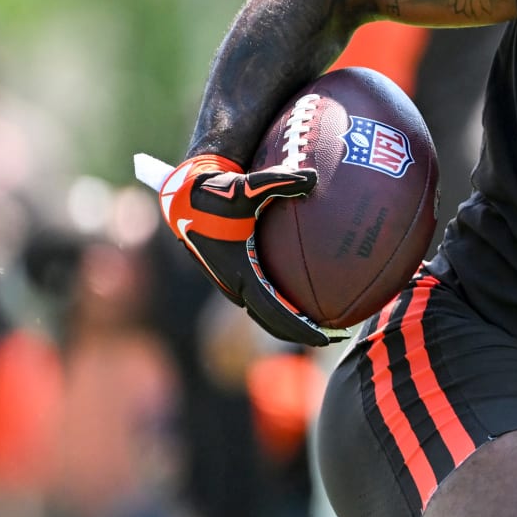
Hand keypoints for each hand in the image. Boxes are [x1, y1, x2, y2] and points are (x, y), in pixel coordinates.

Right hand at [153, 153, 337, 346]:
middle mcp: (234, 282)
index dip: (300, 327)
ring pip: (263, 312)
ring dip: (288, 322)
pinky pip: (258, 296)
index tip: (326, 339)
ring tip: (322, 325)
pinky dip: (279, 305)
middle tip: (334, 338)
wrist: (182, 197)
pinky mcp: (230, 273)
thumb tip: (313, 177)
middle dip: (301, 333)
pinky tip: (301, 296)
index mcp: (240, 271)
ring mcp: (230, 281)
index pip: (275, 311)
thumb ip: (280, 182)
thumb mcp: (248, 186)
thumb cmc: (216, 192)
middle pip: (271, 321)